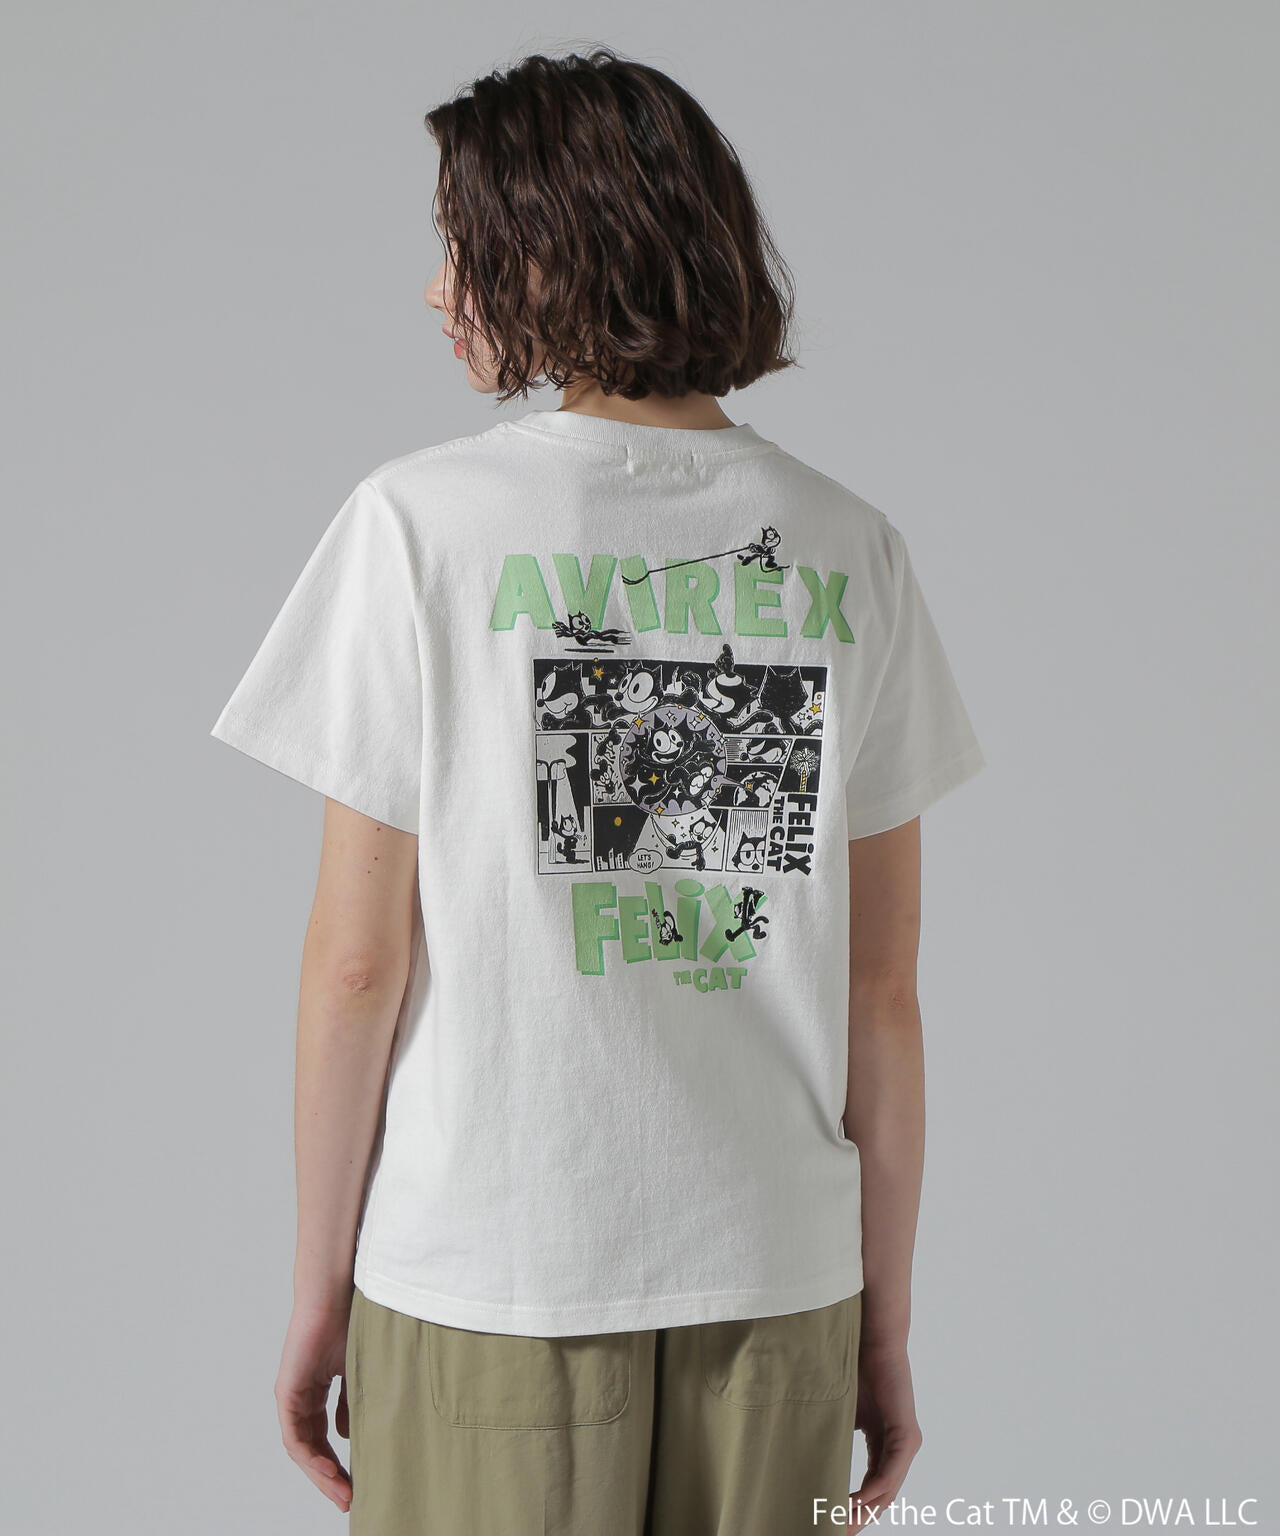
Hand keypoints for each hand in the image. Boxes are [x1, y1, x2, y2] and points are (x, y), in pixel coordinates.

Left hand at [275, 1292, 354, 1512]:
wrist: (336, 1294)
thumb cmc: (350, 1323)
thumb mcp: (357, 1372)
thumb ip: (351, 1403)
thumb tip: (348, 1435)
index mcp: (315, 1392)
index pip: (322, 1438)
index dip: (337, 1463)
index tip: (355, 1485)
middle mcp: (299, 1398)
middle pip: (310, 1450)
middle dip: (329, 1477)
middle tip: (348, 1499)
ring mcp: (291, 1396)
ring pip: (301, 1449)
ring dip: (321, 1474)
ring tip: (342, 1491)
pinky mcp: (286, 1392)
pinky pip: (294, 1435)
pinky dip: (309, 1455)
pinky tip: (328, 1468)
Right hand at [848, 1337, 923, 1529]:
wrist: (874, 1339)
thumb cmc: (856, 1367)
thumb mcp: (842, 1410)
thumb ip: (834, 1433)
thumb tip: (804, 1452)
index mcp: (883, 1443)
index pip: (871, 1486)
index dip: (852, 1507)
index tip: (831, 1521)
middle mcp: (898, 1448)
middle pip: (880, 1496)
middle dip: (857, 1517)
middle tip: (834, 1532)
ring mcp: (905, 1443)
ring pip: (886, 1490)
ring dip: (863, 1510)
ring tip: (839, 1523)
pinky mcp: (907, 1435)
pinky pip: (890, 1473)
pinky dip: (873, 1490)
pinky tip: (856, 1502)